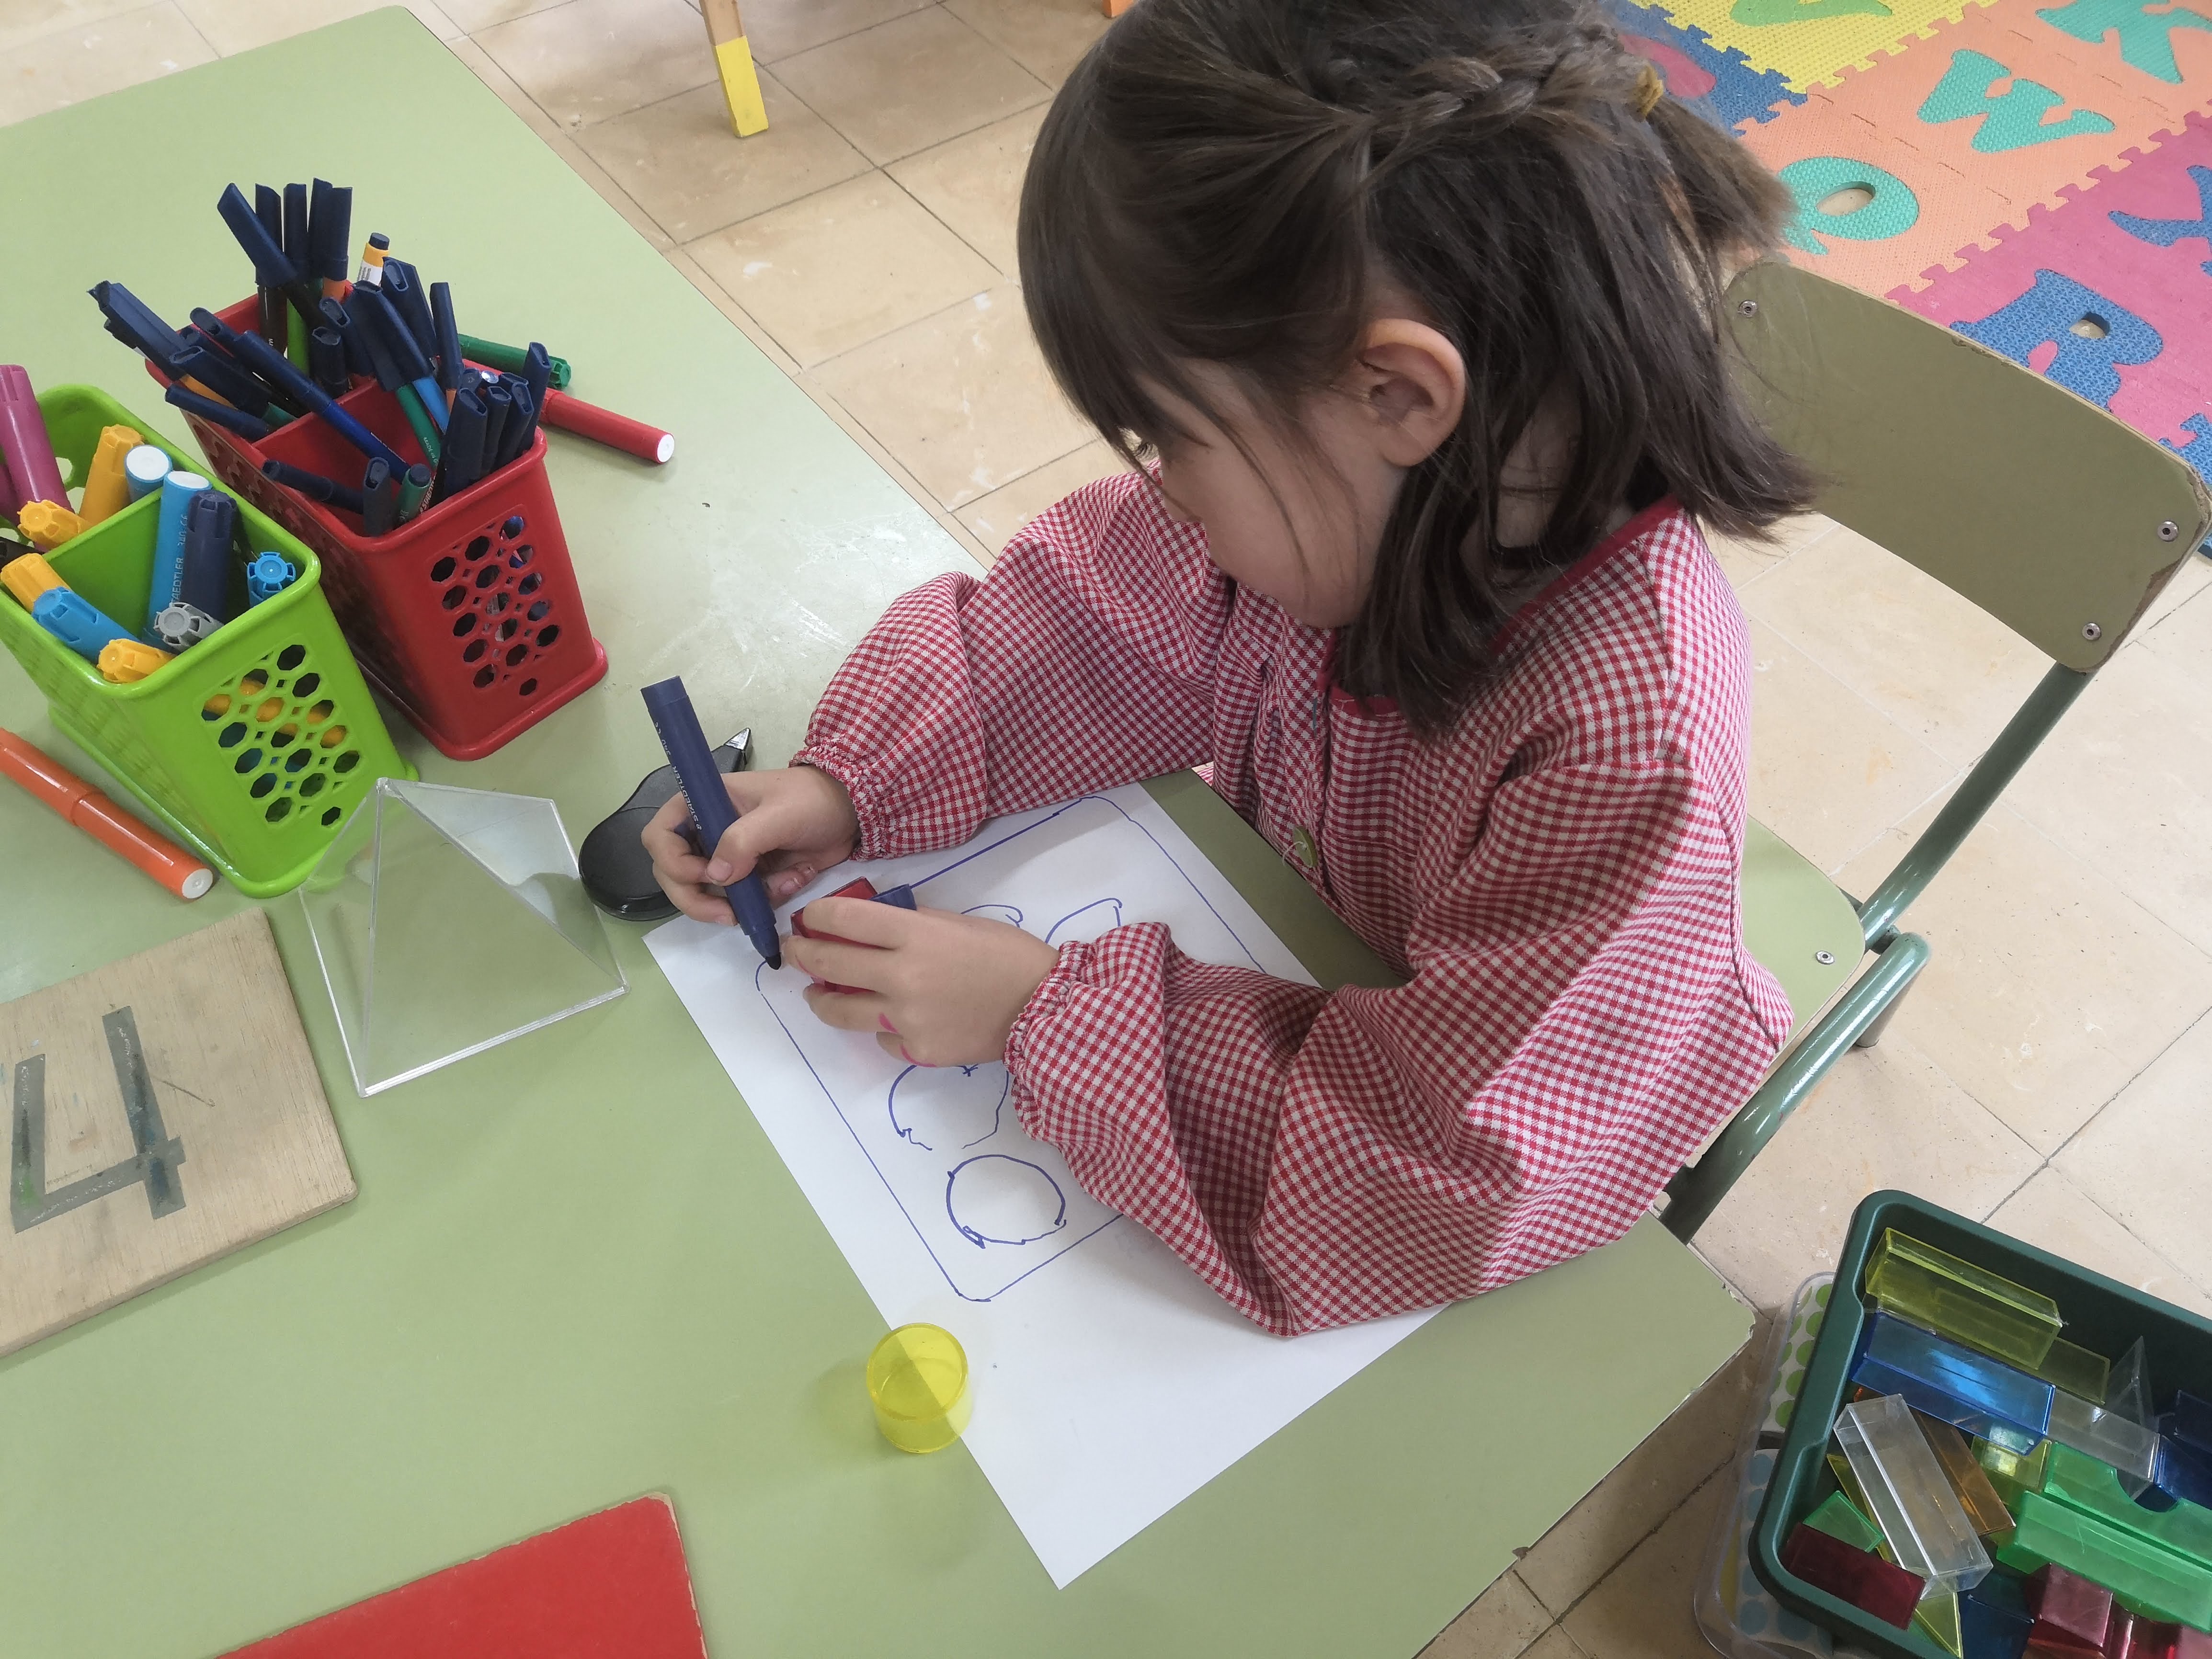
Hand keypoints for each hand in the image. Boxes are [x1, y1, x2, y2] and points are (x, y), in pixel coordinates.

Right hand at [642, 765, 859, 925]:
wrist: (851, 812)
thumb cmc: (812, 800)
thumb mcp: (779, 814)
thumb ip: (744, 840)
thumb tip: (715, 875)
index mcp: (703, 804)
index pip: (659, 836)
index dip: (673, 862)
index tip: (705, 875)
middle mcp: (706, 832)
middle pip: (673, 875)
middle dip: (699, 899)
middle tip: (728, 915)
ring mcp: (727, 858)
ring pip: (707, 895)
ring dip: (741, 901)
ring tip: (782, 884)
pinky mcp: (750, 878)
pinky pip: (743, 902)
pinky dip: (766, 901)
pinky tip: (795, 879)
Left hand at [788, 899, 1060, 1066]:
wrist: (1043, 1008)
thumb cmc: (1006, 956)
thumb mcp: (958, 923)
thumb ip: (912, 926)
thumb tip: (869, 929)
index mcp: (915, 935)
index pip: (844, 919)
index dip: (816, 916)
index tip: (808, 918)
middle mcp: (902, 976)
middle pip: (830, 963)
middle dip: (803, 954)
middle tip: (795, 951)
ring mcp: (906, 1018)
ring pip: (840, 1011)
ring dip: (820, 999)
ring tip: (816, 994)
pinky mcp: (917, 1049)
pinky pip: (882, 1038)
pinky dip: (882, 1027)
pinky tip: (891, 1018)